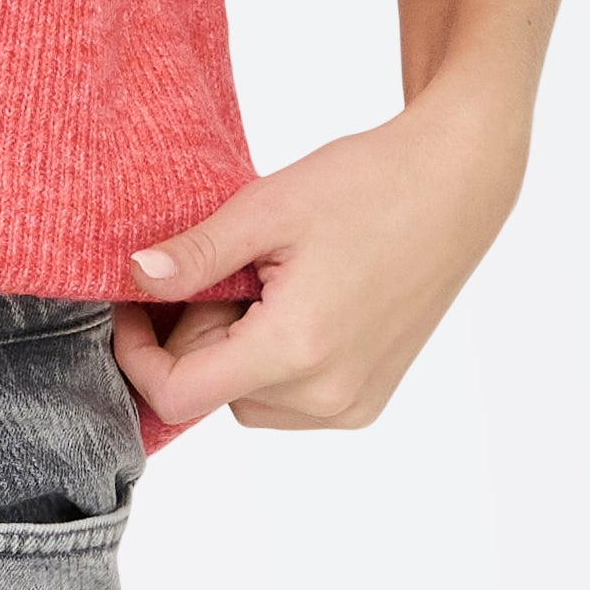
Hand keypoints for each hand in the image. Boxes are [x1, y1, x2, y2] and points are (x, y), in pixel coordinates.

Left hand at [111, 75, 537, 434]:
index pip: (179, 395)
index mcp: (297, 349)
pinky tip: (300, 303)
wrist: (456, 185)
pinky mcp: (368, 400)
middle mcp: (327, 395)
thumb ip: (195, 256)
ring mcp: (352, 405)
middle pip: (213, 395)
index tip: (137, 306)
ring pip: (247, 401)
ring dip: (236, 352)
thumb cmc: (369, 185)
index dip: (140, 356)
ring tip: (273, 284)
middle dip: (200, 338)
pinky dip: (274, 361)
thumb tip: (134, 279)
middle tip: (233, 270)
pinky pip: (289, 400)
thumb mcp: (266, 209)